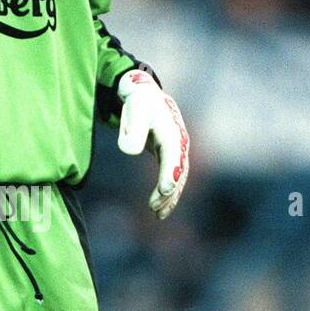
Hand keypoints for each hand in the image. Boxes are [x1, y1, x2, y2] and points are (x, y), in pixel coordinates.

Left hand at [117, 69, 189, 219]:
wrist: (146, 95)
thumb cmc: (139, 103)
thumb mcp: (134, 111)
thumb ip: (132, 130)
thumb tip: (130, 151)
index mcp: (171, 132)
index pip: (173, 156)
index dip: (169, 173)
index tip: (164, 189)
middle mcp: (179, 143)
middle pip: (178, 172)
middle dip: (169, 192)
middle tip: (155, 210)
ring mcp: (177, 151)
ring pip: (177, 178)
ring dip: (169, 197)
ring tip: (158, 215)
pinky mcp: (170, 156)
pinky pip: (172, 178)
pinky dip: (168, 193)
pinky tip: (159, 208)